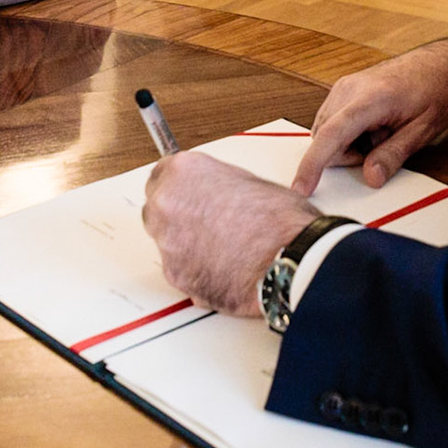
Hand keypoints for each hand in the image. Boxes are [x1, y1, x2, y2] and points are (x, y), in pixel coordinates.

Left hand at [143, 152, 319, 315]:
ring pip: (167, 240)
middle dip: (178, 213)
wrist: (290, 262)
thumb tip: (218, 193)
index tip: (188, 192)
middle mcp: (167, 205)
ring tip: (223, 247)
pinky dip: (195, 269)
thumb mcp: (251, 181)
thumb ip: (219, 185)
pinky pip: (179, 268)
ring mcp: (167, 243)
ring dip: (186, 242)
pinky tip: (223, 266)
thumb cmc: (278, 221)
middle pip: (158, 206)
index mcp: (184, 172)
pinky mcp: (174, 276)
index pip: (162, 173)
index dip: (181, 186)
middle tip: (208, 220)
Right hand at [292, 38, 447, 195]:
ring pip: (326, 131)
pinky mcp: (343, 89)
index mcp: (371, 98)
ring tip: (383, 132)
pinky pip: (332, 121)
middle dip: (348, 154)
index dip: (313, 164)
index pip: (332, 134)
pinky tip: (375, 127)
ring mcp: (343, 86)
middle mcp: (349, 88)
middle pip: (325, 138)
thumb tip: (370, 178)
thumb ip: (394, 155)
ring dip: (349, 144)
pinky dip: (348, 133)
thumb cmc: (437, 92)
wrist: (442, 63)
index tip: (301, 189)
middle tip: (384, 145)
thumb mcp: (423, 130)